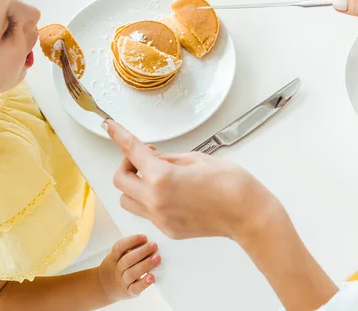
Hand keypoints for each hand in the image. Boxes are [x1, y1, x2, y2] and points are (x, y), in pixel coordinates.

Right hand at [97, 235, 159, 301]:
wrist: (105, 288)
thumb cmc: (118, 267)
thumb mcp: (117, 257)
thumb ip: (130, 249)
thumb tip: (149, 241)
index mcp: (114, 257)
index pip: (119, 247)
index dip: (131, 241)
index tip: (144, 237)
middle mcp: (117, 269)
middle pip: (127, 260)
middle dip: (141, 252)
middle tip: (154, 245)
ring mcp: (122, 281)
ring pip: (132, 273)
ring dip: (145, 265)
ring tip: (157, 258)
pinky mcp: (129, 292)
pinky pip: (135, 288)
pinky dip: (144, 283)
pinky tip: (152, 277)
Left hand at [104, 120, 282, 240]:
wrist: (247, 214)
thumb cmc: (230, 183)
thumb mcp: (197, 159)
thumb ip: (168, 159)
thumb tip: (152, 158)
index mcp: (161, 177)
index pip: (132, 151)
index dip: (118, 135)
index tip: (109, 127)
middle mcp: (155, 200)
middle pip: (120, 180)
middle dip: (127, 164)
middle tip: (145, 157)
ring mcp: (160, 219)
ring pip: (128, 200)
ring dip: (134, 185)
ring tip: (155, 178)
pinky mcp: (168, 230)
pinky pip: (147, 213)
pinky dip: (151, 200)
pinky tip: (171, 194)